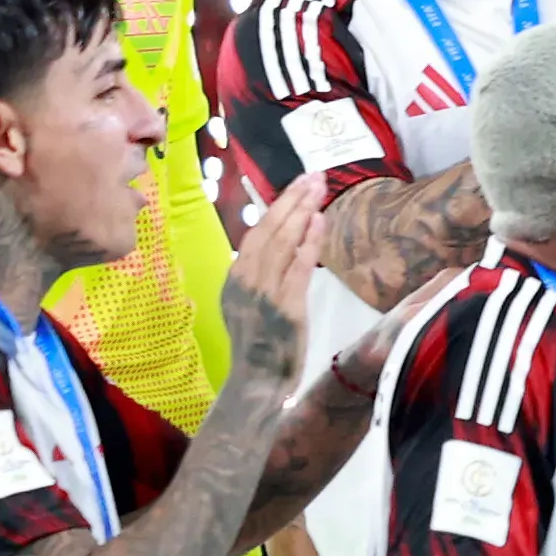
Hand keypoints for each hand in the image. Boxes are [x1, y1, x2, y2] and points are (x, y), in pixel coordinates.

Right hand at [217, 178, 333, 390]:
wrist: (257, 380)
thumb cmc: (259, 342)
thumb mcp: (249, 302)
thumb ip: (261, 272)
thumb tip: (283, 236)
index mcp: (235, 276)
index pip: (257, 232)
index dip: (277, 206)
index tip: (296, 185)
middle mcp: (245, 280)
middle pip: (270, 230)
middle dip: (292, 200)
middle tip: (313, 175)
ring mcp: (264, 293)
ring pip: (283, 243)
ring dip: (302, 212)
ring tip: (319, 189)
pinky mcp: (286, 307)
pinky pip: (299, 267)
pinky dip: (309, 242)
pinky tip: (320, 221)